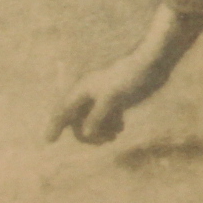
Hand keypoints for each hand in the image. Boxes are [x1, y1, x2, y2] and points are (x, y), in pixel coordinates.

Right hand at [47, 51, 167, 144]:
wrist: (153, 61)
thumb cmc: (130, 76)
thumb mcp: (112, 99)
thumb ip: (97, 117)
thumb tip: (85, 134)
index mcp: (82, 88)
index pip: (63, 110)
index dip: (55, 125)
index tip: (49, 141)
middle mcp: (89, 92)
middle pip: (78, 118)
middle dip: (87, 133)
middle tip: (103, 141)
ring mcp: (103, 95)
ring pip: (93, 119)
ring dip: (100, 130)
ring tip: (114, 135)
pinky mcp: (117, 97)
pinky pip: (107, 116)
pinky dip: (110, 124)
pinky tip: (121, 127)